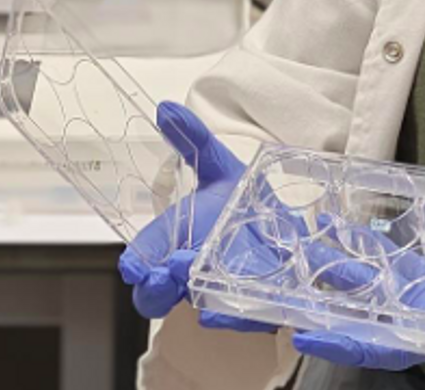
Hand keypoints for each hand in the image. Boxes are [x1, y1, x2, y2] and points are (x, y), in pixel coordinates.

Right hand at [115, 101, 273, 330]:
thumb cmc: (243, 202)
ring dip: (197, 299)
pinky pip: (248, 317)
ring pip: (201, 309)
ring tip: (197, 284)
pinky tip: (239, 306)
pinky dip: (241, 314)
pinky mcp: (260, 306)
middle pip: (157, 295)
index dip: (136, 264)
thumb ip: (192, 139)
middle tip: (164, 272)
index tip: (134, 266)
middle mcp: (192, 273)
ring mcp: (223, 293)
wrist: (290, 228)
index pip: (143, 262)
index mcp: (174, 245)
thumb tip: (165, 107)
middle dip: (155, 288)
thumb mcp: (219, 166)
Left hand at [291, 229, 424, 369]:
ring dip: (336, 271)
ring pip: (372, 286)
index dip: (344, 341)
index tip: (304, 332)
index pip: (384, 345)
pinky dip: (363, 247)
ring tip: (296, 248)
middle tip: (277, 286)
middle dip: (323, 304)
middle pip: (366, 317)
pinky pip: (391, 261)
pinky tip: (338, 226)